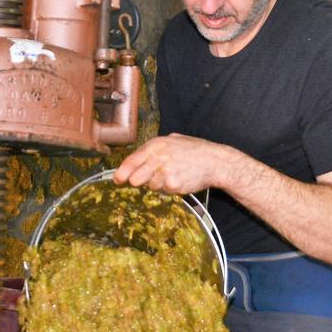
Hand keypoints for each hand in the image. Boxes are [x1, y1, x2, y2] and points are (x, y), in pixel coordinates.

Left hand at [113, 133, 234, 193]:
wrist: (215, 161)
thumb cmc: (194, 151)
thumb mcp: (172, 140)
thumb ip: (154, 149)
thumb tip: (135, 160)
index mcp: (156, 145)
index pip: (131, 161)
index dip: (122, 173)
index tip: (117, 180)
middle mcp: (158, 158)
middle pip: (135, 178)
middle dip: (138, 181)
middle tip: (146, 179)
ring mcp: (165, 172)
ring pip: (150, 186)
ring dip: (157, 184)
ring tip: (171, 175)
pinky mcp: (173, 185)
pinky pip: (163, 191)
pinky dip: (168, 189)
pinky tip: (178, 180)